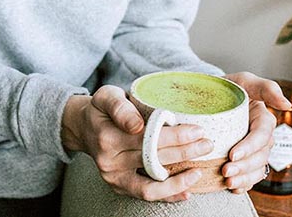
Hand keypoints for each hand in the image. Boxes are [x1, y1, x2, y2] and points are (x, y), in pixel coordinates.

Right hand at [61, 85, 211, 201]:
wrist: (84, 127)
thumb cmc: (101, 109)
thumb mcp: (106, 96)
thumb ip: (120, 107)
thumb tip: (137, 125)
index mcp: (107, 136)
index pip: (148, 138)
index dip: (175, 135)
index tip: (197, 129)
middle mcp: (109, 160)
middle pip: (153, 159)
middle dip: (185, 152)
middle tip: (207, 144)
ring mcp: (114, 177)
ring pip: (151, 185)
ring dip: (179, 180)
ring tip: (199, 170)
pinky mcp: (118, 187)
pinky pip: (146, 195)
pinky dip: (168, 194)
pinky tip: (187, 190)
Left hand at [219, 72, 290, 193]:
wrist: (208, 98)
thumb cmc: (228, 88)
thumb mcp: (244, 80)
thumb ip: (266, 88)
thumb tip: (287, 104)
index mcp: (263, 120)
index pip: (262, 135)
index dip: (250, 147)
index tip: (232, 154)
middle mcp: (261, 138)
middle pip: (260, 156)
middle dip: (245, 166)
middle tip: (226, 171)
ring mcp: (253, 151)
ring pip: (257, 169)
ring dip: (244, 178)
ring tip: (227, 182)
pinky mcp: (244, 160)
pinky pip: (250, 178)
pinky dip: (243, 185)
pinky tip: (233, 188)